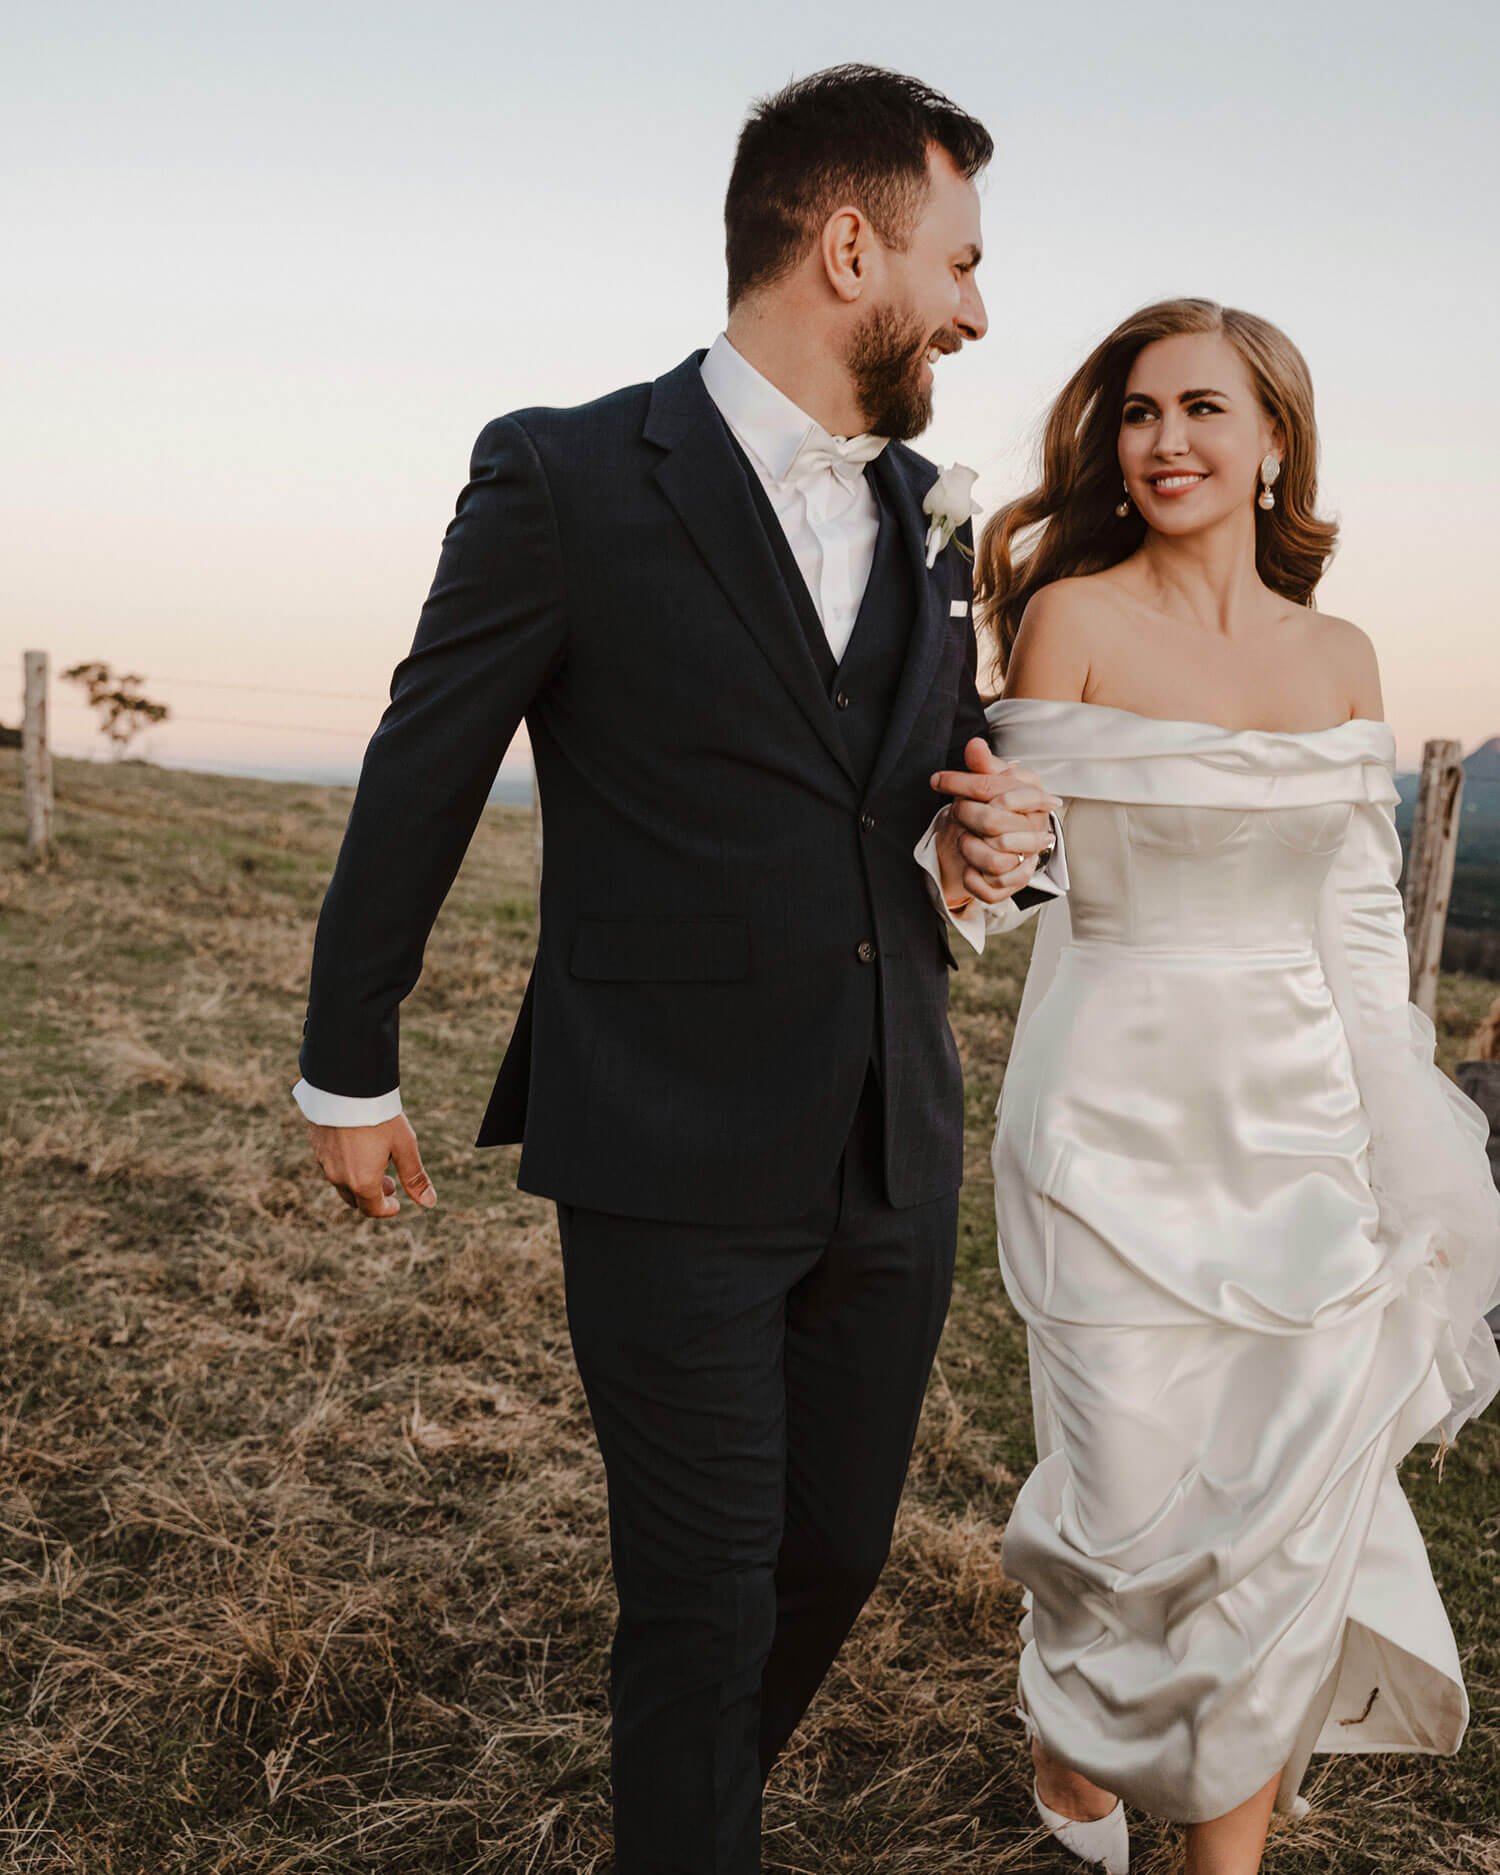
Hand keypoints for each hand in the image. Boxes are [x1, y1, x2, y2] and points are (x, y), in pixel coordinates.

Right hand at [308, 1114, 436, 1217]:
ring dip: (358, 1182)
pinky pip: (330, 1165)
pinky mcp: (316, 1146)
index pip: (372, 1209)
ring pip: (341, 1183)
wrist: (346, 1088)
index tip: (396, 1203)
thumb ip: (414, 1176)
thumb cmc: (379, 1117)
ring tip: (376, 1164)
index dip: (386, 1209)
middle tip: (389, 1183)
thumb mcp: (404, 1146)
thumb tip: (429, 1202)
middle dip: (373, 1196)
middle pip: (355, 1199)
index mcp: (362, 1182)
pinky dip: (345, 1166)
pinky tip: (357, 1148)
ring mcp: (324, 1163)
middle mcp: (339, 1178)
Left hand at [931, 738, 1061, 904]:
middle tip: (957, 811)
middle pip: (992, 822)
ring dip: (970, 848)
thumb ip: (983, 764)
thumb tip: (975, 745)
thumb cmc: (997, 803)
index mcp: (1035, 798)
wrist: (1003, 836)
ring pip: (995, 860)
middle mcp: (1037, 829)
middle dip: (965, 814)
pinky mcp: (1016, 882)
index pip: (997, 790)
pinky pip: (993, 888)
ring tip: (964, 839)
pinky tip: (967, 867)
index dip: (962, 783)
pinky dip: (973, 880)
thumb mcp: (991, 779)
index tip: (938, 780)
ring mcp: (1028, 858)